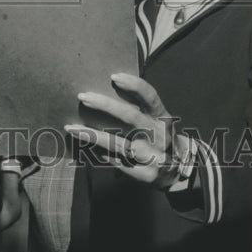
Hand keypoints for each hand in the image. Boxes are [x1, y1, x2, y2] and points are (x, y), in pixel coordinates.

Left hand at [65, 73, 185, 187]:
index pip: (150, 96)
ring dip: (92, 135)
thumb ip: (139, 109)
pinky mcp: (144, 174)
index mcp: (162, 117)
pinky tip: (84, 148)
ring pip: (117, 143)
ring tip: (72, 128)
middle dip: (105, 105)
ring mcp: (152, 156)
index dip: (133, 85)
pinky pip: (116, 162)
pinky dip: (99, 154)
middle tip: (83, 96)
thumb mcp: (157, 120)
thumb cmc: (160, 137)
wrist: (180, 170)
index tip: (113, 76)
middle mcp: (158, 135)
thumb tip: (105, 92)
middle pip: (130, 117)